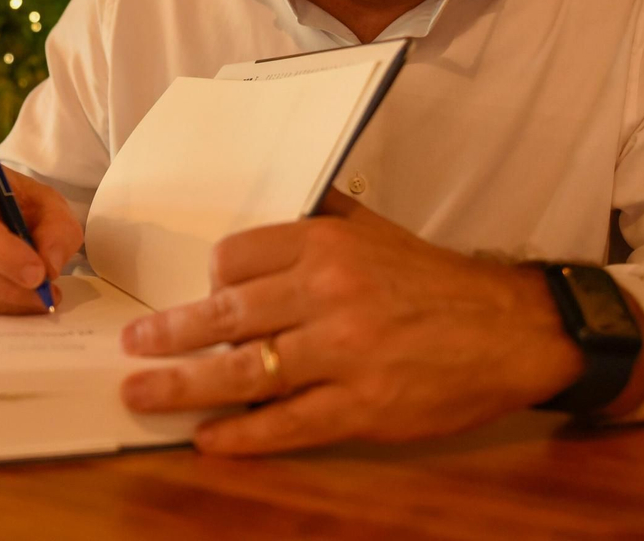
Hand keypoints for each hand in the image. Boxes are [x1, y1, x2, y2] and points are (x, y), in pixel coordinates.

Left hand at [117, 192, 585, 453]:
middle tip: (133, 345)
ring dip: (183, 384)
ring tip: (144, 392)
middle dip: (170, 333)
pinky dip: (242, 435)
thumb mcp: (377, 230)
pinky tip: (209, 439)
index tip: (200, 296)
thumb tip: (274, 203)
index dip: (211, 281)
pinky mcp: (362, 406)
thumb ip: (323, 216)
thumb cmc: (436, 281)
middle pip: (227, 313)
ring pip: (243, 370)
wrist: (511, 329)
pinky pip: (286, 423)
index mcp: (328, 244)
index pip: (237, 256)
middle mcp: (329, 292)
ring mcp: (344, 352)